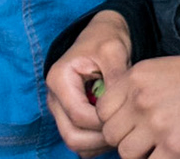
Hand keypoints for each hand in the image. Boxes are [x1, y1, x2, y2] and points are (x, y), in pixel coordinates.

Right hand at [46, 11, 133, 156]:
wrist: (101, 35)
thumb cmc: (106, 40)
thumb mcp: (113, 50)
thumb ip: (116, 76)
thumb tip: (122, 106)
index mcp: (59, 79)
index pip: (79, 115)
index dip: (104, 122)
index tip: (125, 117)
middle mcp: (54, 97)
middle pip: (72, 135)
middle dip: (100, 139)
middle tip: (125, 130)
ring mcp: (60, 109)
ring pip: (74, 142)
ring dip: (98, 144)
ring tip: (122, 130)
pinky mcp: (69, 116)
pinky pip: (80, 141)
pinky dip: (96, 143)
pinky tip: (115, 129)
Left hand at [98, 48, 179, 158]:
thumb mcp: (162, 71)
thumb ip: (136, 91)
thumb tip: (119, 120)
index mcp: (136, 77)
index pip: (102, 111)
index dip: (114, 121)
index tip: (129, 125)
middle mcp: (141, 100)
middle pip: (112, 135)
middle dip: (126, 140)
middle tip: (147, 139)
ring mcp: (157, 125)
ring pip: (127, 154)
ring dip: (142, 154)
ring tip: (162, 144)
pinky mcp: (176, 148)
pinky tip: (174, 152)